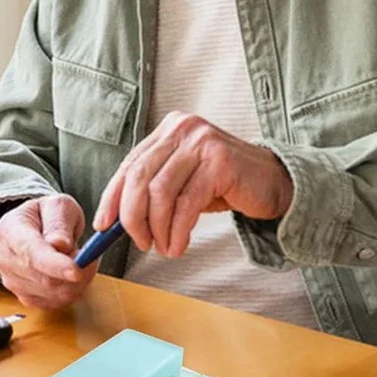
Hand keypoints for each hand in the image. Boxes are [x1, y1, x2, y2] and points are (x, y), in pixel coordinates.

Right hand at [0, 195, 97, 308]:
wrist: (34, 226)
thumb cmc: (46, 214)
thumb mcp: (57, 205)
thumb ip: (59, 223)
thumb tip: (60, 245)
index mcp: (9, 230)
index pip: (31, 253)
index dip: (55, 265)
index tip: (76, 270)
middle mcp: (5, 259)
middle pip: (43, 279)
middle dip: (74, 271)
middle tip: (90, 255)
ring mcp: (12, 281)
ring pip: (53, 294)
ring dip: (76, 282)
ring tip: (81, 260)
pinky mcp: (25, 296)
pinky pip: (55, 302)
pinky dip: (72, 290)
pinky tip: (73, 273)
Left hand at [92, 112, 292, 257]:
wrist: (273, 181)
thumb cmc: (223, 184)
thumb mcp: (182, 181)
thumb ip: (152, 191)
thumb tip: (115, 221)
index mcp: (168, 129)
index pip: (129, 165)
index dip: (112, 197)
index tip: (103, 225)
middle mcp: (182, 129)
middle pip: (139, 178)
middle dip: (133, 218)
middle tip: (141, 243)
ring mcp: (202, 142)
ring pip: (161, 193)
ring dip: (158, 229)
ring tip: (165, 247)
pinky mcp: (220, 162)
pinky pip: (187, 204)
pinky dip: (178, 230)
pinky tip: (179, 245)